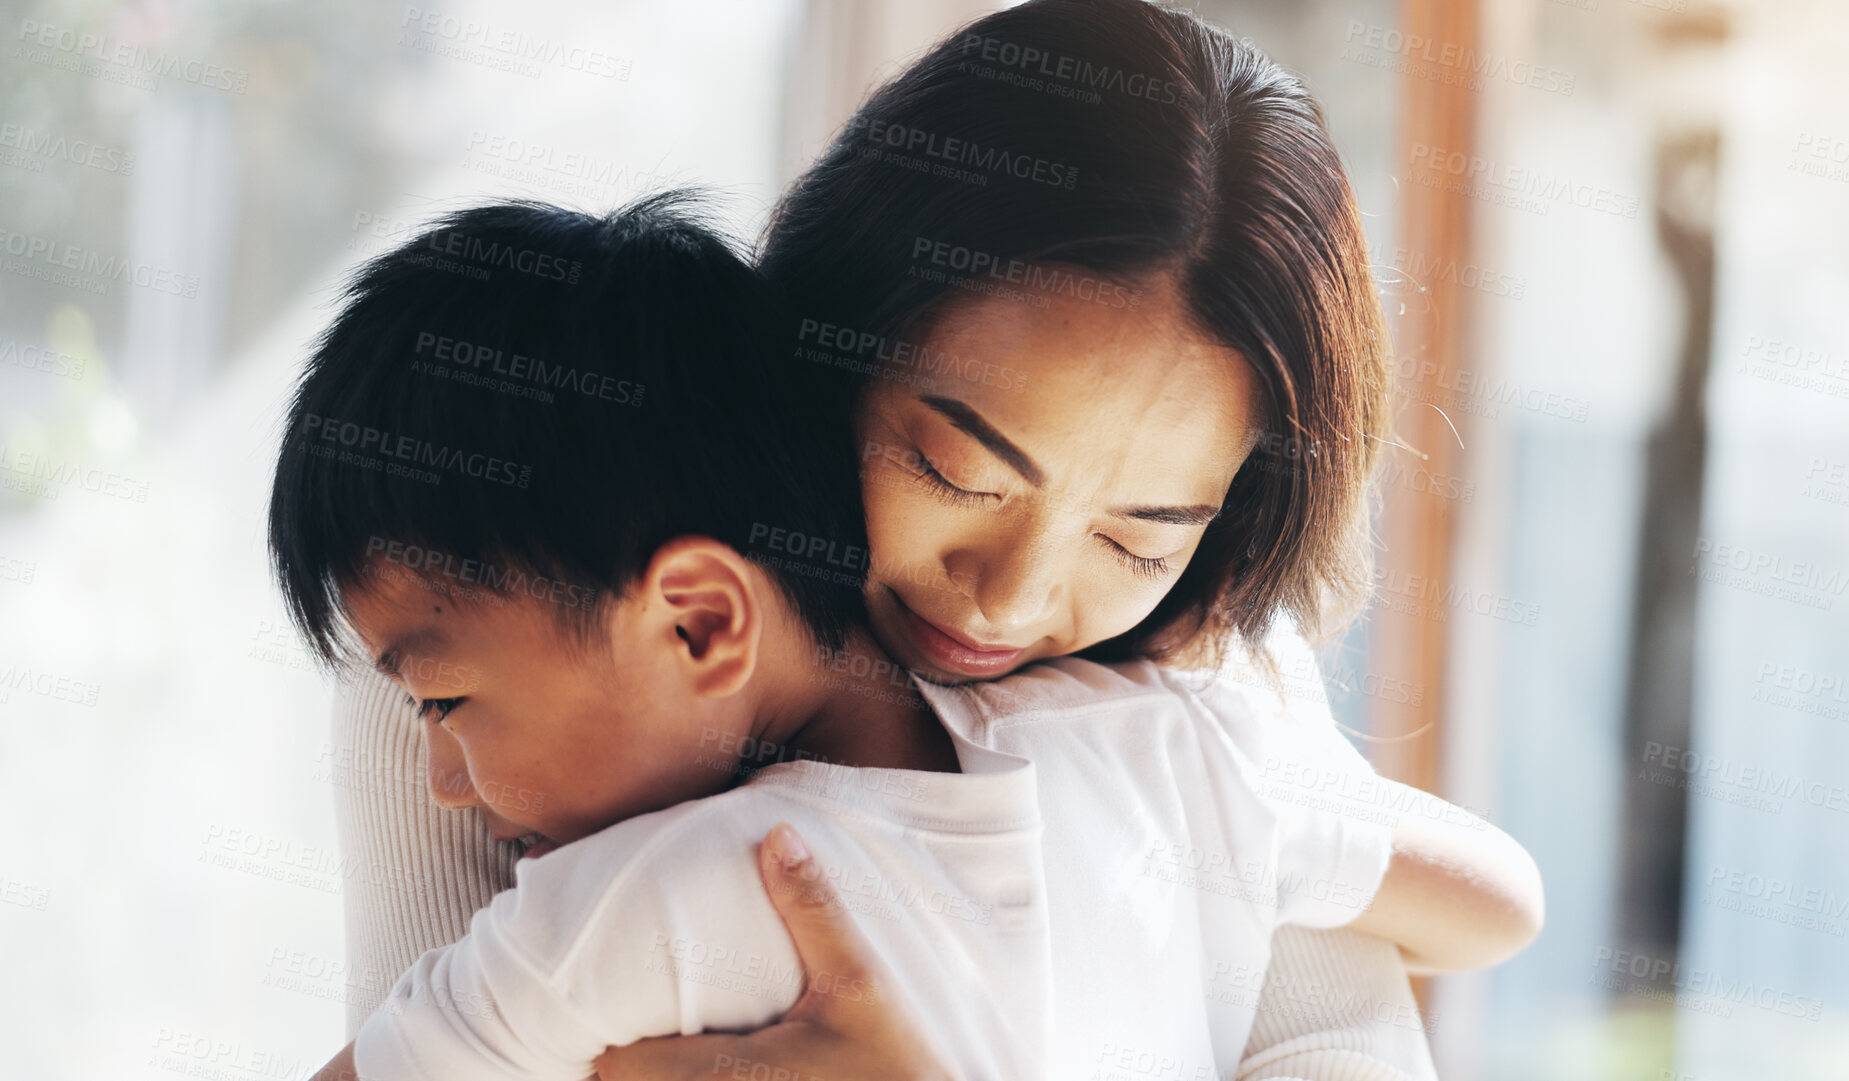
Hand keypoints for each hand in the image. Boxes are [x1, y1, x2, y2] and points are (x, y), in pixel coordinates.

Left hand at [594, 823, 960, 1080]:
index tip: (607, 996)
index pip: (620, 1068)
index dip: (607, 1035)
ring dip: (658, 1074)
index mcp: (731, 1076)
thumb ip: (813, 911)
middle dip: (623, 1057)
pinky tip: (707, 1062)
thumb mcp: (860, 981)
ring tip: (655, 1036)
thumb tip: (778, 837)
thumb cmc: (896, 1064)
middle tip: (623, 1009)